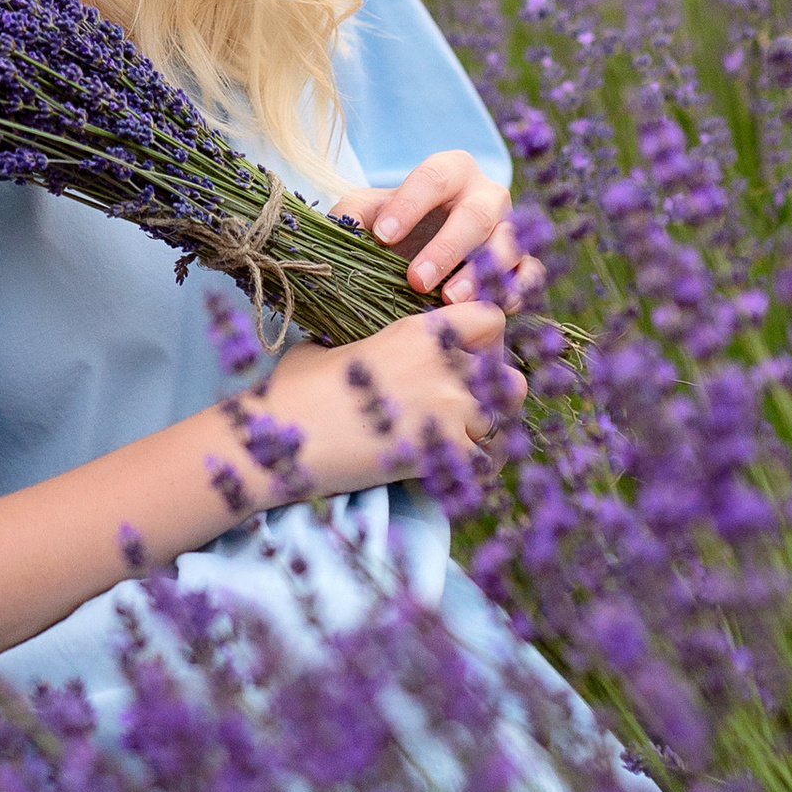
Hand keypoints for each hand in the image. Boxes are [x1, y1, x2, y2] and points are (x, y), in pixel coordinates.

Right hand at [259, 304, 523, 503]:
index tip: (471, 359)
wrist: (280, 440)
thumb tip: (340, 344)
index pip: (493, 319)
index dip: (489, 340)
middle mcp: (443, 366)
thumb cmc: (293, 392)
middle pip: (510, 378)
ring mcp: (447, 410)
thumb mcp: (323, 348)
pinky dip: (474, 472)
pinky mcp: (442, 453)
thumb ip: (353, 342)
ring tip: (456, 446)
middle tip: (469, 411)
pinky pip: (487, 464)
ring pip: (502, 424)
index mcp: (419, 332)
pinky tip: (451, 472)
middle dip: (496, 397)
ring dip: (484, 438)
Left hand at [359, 150, 542, 308]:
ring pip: (507, 244)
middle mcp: (486, 194)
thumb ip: (352, 213)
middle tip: (416, 280)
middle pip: (476, 214)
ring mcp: (509, 228)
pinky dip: (515, 289)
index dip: (409, 204)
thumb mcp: (366, 214)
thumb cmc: (393, 228)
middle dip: (447, 248)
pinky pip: (530, 273)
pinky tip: (490, 307)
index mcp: (450, 171)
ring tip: (450, 300)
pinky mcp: (523, 262)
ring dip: (480, 273)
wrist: (419, 260)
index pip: (434, 177)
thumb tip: (346, 227)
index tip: (381, 237)